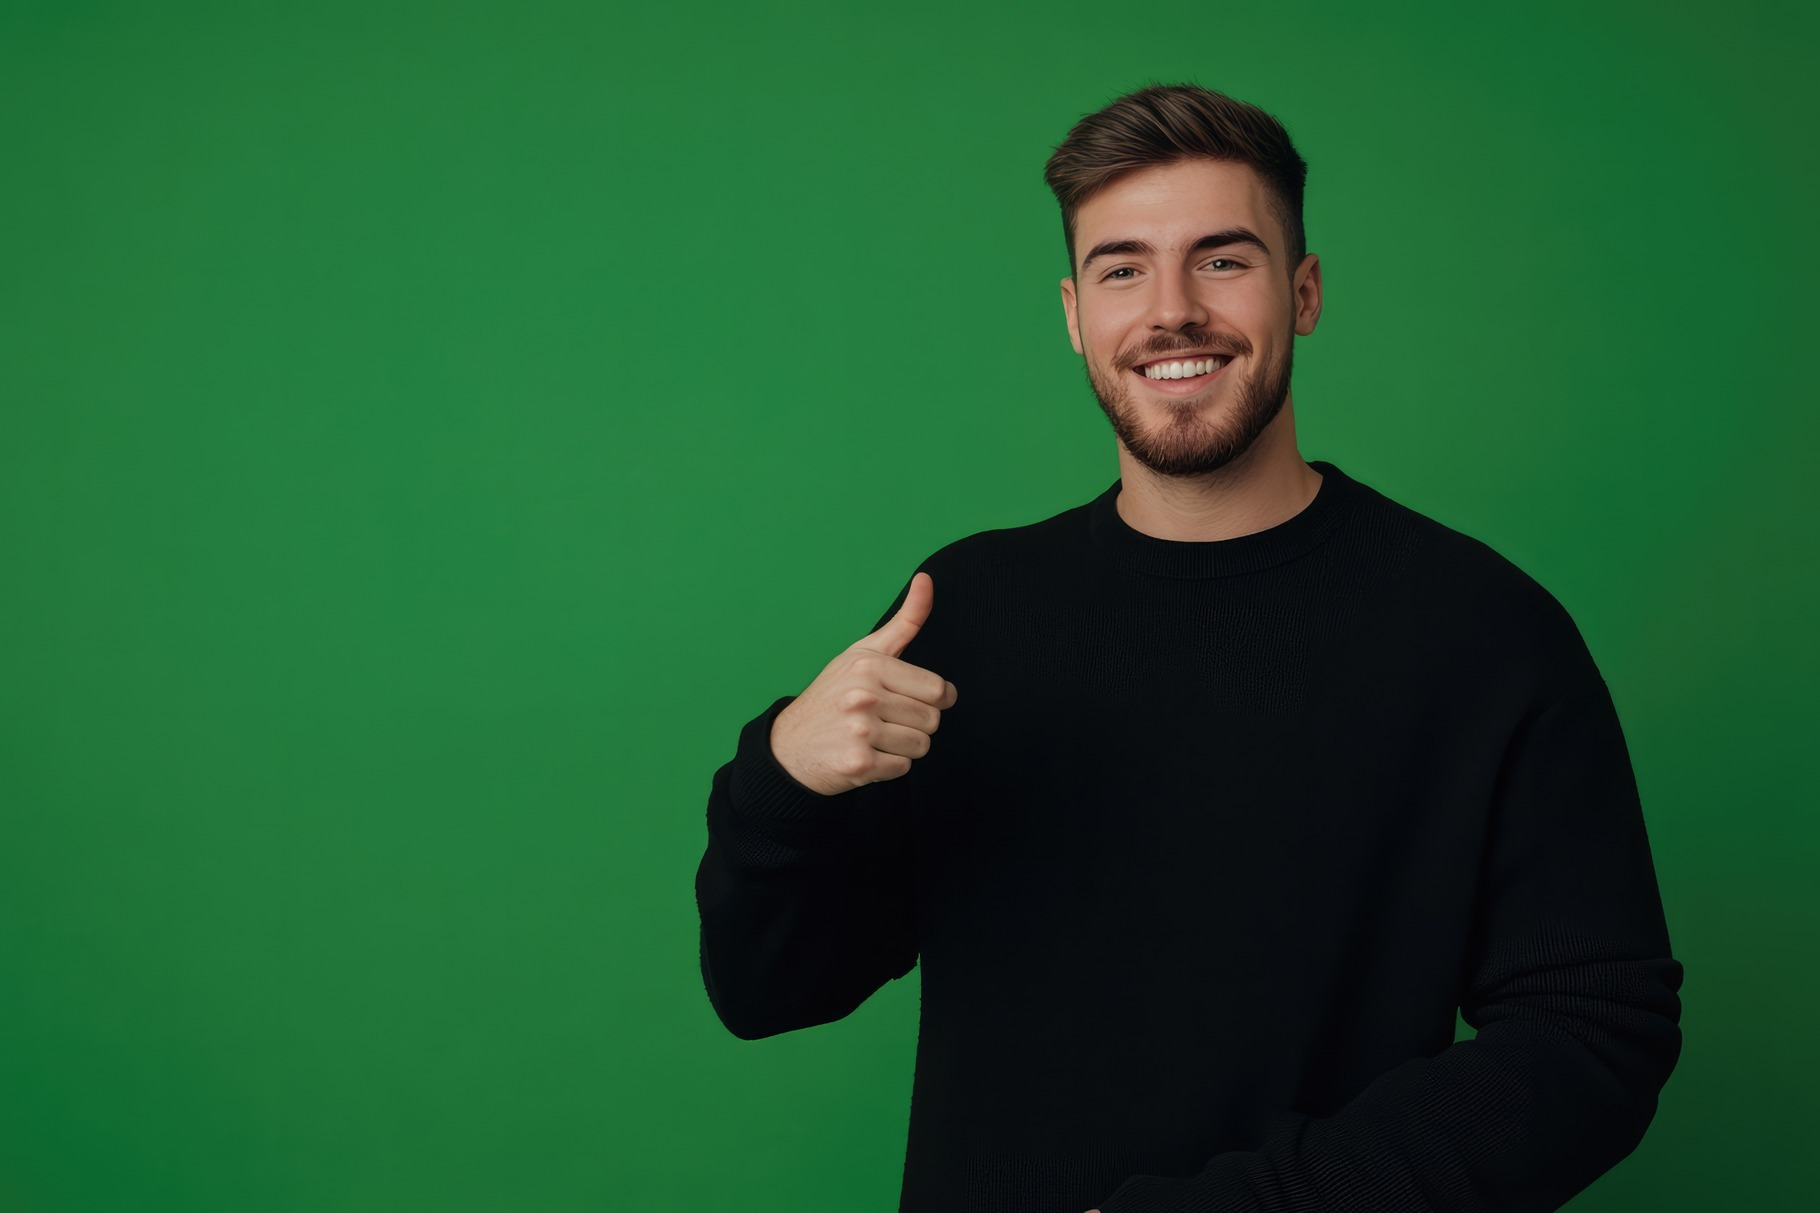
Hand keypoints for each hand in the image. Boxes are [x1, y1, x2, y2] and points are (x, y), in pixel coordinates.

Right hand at [769, 570, 957, 796]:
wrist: (788, 746)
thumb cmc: (832, 695)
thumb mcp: (863, 653)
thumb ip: (904, 622)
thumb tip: (926, 579)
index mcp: (870, 666)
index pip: (938, 690)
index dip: (933, 699)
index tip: (912, 700)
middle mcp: (864, 696)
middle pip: (932, 720)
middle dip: (915, 724)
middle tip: (885, 721)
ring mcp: (860, 731)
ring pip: (921, 746)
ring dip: (903, 747)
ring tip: (874, 738)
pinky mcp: (858, 763)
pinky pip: (902, 769)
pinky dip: (888, 767)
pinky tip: (865, 755)